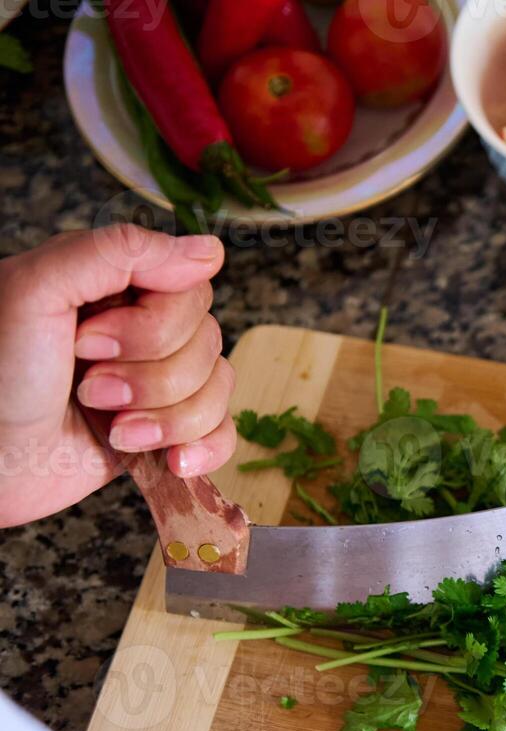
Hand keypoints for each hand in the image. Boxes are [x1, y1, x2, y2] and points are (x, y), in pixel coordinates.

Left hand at [0, 225, 232, 528]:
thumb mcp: (36, 291)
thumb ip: (118, 252)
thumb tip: (211, 250)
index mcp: (118, 288)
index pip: (190, 291)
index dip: (154, 327)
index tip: (87, 343)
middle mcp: (144, 333)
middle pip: (210, 343)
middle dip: (153, 379)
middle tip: (88, 389)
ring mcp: (159, 385)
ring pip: (219, 391)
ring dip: (167, 420)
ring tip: (112, 429)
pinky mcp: (167, 433)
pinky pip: (224, 434)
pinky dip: (203, 449)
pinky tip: (169, 460)